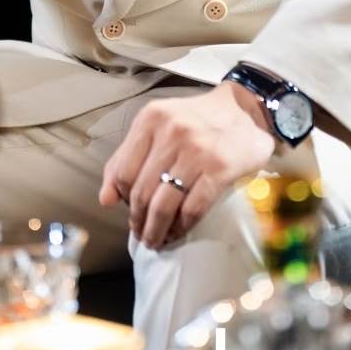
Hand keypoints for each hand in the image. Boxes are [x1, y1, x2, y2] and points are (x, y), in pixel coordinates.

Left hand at [98, 82, 276, 250]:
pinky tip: (178, 232)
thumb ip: (128, 156)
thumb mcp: (158, 126)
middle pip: (142, 191)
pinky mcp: (220, 169)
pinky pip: (192, 208)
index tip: (129, 212)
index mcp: (151, 119)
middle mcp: (171, 132)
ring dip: (156, 230)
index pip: (122, 171)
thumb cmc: (196, 120)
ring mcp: (197, 151)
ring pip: (164, 204)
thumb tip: (105, 199)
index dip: (123, 199)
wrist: (245, 109)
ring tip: (156, 240)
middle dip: (138, 221)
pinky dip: (182, 226)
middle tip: (141, 234)